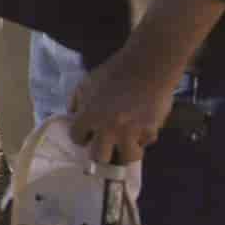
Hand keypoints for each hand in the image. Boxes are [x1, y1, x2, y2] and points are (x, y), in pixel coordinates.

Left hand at [67, 45, 180, 164]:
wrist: (147, 67)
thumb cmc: (114, 72)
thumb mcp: (86, 82)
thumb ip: (76, 102)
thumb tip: (73, 116)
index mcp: (89, 116)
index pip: (77, 138)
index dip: (80, 136)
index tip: (85, 135)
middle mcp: (108, 129)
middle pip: (100, 157)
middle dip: (100, 152)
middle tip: (104, 146)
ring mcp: (130, 132)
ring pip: (127, 157)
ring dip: (125, 151)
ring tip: (125, 145)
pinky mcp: (150, 131)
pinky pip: (146, 143)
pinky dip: (143, 139)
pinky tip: (141, 130)